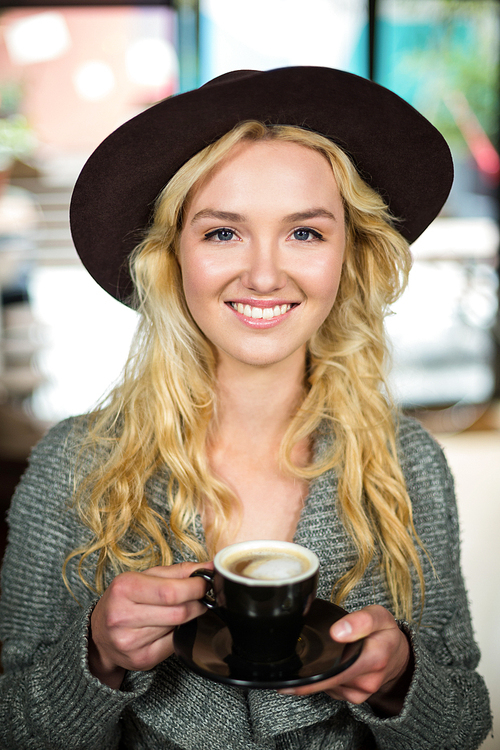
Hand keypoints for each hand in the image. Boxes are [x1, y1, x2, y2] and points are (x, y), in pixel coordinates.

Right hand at [88, 561, 211, 688]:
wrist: (99, 635)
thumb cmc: (125, 600)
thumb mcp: (144, 577)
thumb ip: (178, 572)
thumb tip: (210, 567)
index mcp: (124, 588)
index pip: (170, 591)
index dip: (196, 587)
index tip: (207, 581)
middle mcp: (122, 616)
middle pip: (178, 611)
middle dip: (198, 602)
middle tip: (204, 596)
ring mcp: (130, 642)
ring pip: (178, 627)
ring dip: (188, 617)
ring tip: (183, 609)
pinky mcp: (141, 660)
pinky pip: (174, 644)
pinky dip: (179, 633)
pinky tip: (173, 627)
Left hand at [278, 605, 412, 714]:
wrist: (398, 656)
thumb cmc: (385, 633)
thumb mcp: (379, 616)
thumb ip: (361, 620)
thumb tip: (337, 631)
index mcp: (375, 656)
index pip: (342, 666)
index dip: (318, 670)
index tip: (297, 669)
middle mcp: (369, 678)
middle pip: (329, 679)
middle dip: (307, 675)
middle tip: (287, 670)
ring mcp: (362, 691)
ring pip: (328, 685)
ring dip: (316, 674)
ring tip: (314, 657)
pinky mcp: (356, 698)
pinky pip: (332, 690)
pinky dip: (324, 679)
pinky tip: (327, 667)